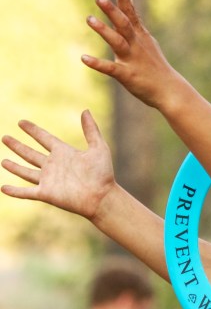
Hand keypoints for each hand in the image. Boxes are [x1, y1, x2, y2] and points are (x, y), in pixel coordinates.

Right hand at [1, 110, 115, 221]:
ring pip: (26, 171)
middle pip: (30, 153)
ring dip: (14, 166)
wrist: (102, 198)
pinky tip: (3, 188)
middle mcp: (53, 166)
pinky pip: (26, 192)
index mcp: (63, 153)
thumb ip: (91, 130)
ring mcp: (48, 180)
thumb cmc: (103, 174)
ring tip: (3, 161)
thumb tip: (86, 110)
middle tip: (4, 138)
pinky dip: (15, 191)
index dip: (33, 130)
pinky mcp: (46, 193)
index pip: (43, 138)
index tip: (21, 123)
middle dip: (17, 146)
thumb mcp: (98, 148)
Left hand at [83, 0, 180, 108]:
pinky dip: (97, 64)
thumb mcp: (148, 42)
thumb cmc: (156, 68)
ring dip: (104, 30)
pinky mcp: (127, 75)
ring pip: (117, 42)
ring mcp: (132, 59)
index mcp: (140, 36)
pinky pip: (110, 68)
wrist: (170, 91)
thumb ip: (135, 23)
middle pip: (124, 24)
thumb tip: (127, 3)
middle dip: (112, 10)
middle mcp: (136, 45)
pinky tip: (84, 58)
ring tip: (89, 19)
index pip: (131, 14)